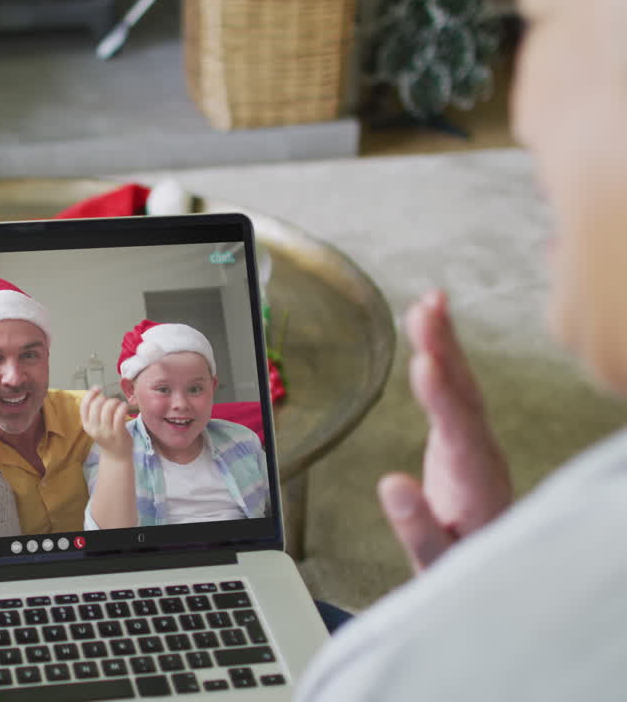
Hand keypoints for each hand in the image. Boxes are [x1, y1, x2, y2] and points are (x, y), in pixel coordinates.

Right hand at [80, 386, 132, 460]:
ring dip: (115, 401)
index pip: (84, 406)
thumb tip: (99, 394)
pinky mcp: (118, 433)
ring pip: (108, 408)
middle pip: (96, 405)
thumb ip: (95, 413)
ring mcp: (106, 432)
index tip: (98, 388)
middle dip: (105, 398)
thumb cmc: (107, 438)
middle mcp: (95, 429)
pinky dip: (122, 407)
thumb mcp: (96, 427)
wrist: (116, 456)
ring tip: (119, 404)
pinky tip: (124, 406)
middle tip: (112, 400)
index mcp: (87, 425)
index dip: (90, 394)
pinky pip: (119, 415)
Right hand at [378, 290, 511, 571]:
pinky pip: (455, 389)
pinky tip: (433, 328)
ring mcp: (475, 442)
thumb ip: (416, 526)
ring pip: (462, 385)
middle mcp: (480, 455)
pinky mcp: (463, 436)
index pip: (459, 432)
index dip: (442, 398)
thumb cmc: (454, 565)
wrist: (477, 567)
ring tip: (428, 304)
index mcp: (474, 484)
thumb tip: (391, 484)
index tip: (425, 364)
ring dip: (445, 344)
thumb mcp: (432, 560)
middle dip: (445, 352)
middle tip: (426, 311)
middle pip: (464, 395)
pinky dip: (444, 356)